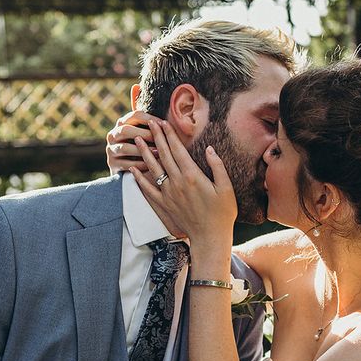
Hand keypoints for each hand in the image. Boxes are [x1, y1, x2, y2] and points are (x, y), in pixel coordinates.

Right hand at [105, 110, 162, 173]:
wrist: (133, 171)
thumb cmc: (146, 149)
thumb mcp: (148, 137)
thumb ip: (156, 129)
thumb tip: (171, 124)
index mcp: (123, 123)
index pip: (135, 115)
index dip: (150, 118)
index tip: (164, 124)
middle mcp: (113, 135)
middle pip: (126, 130)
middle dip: (144, 134)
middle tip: (159, 139)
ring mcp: (111, 150)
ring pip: (124, 147)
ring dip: (142, 150)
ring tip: (157, 153)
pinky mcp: (112, 164)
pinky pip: (125, 164)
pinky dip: (139, 165)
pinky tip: (151, 166)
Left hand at [131, 119, 237, 250]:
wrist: (210, 237)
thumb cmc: (222, 213)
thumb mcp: (226, 188)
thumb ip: (218, 167)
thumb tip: (210, 149)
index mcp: (193, 176)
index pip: (178, 150)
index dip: (170, 135)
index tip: (164, 122)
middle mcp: (177, 182)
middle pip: (164, 155)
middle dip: (156, 137)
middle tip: (150, 123)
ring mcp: (169, 194)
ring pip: (153, 168)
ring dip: (144, 153)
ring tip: (138, 140)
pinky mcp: (164, 205)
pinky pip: (148, 189)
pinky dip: (139, 178)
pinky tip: (133, 169)